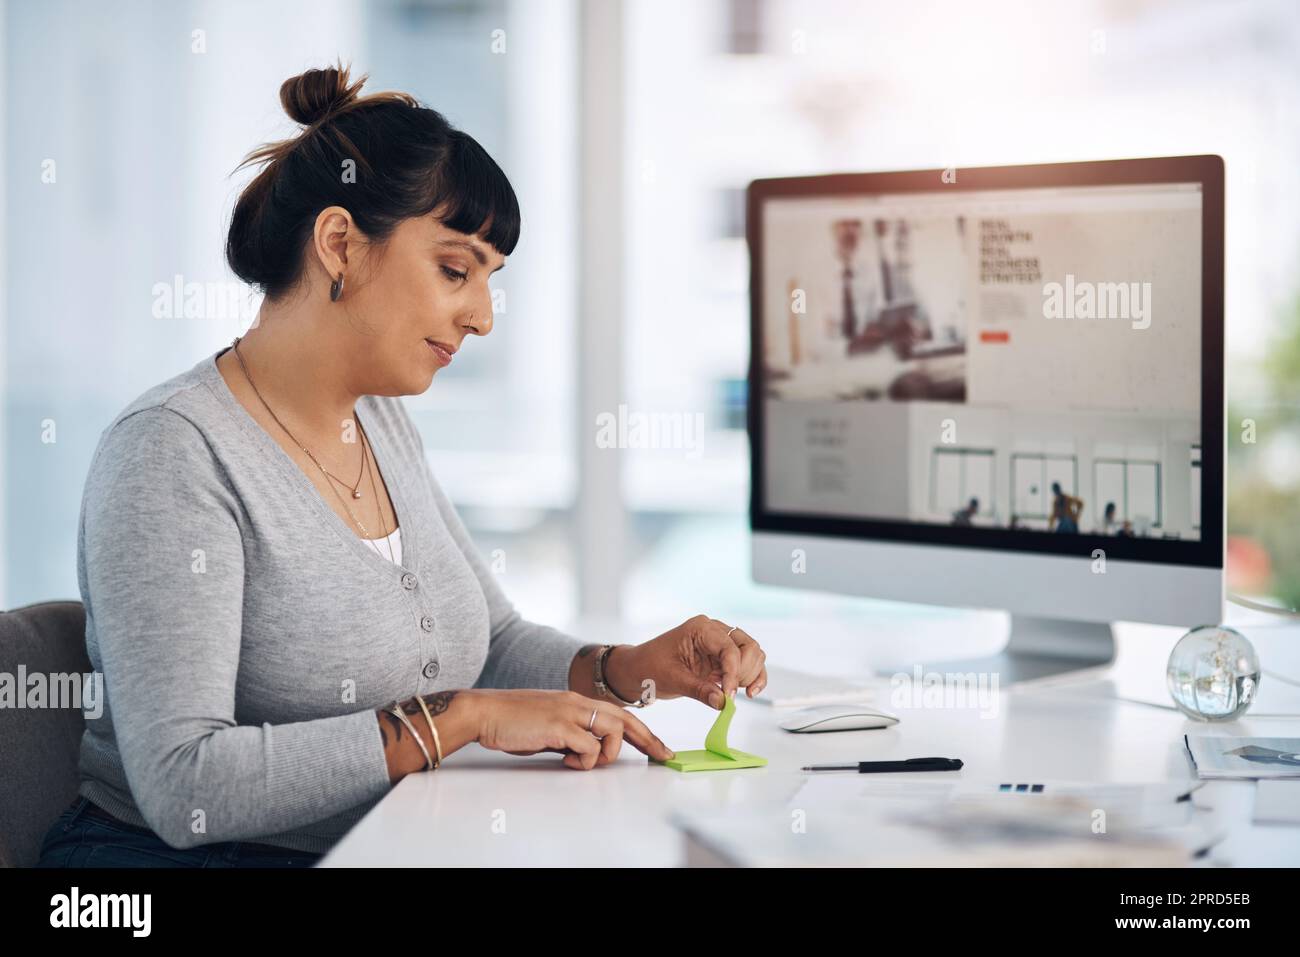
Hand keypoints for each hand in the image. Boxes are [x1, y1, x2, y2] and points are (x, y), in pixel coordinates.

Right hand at [472, 689, 674, 769]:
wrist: (484, 712)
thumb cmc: (512, 721)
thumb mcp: (550, 726)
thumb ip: (572, 735)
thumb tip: (587, 753)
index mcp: (576, 700)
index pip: (619, 713)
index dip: (642, 730)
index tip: (658, 746)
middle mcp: (577, 701)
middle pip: (626, 718)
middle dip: (648, 739)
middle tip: (663, 756)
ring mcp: (570, 712)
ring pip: (613, 730)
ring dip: (607, 753)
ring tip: (584, 762)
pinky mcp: (559, 726)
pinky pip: (589, 747)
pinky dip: (585, 760)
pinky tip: (565, 761)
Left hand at [609, 615, 766, 709]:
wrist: (638, 670)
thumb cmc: (649, 667)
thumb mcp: (673, 679)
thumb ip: (700, 690)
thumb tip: (723, 702)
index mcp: (701, 629)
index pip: (729, 648)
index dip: (734, 673)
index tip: (729, 695)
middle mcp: (714, 631)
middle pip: (748, 647)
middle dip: (744, 672)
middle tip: (730, 693)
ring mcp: (720, 643)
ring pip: (752, 654)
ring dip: (750, 675)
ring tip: (732, 693)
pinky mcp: (722, 658)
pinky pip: (748, 664)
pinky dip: (752, 677)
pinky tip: (748, 693)